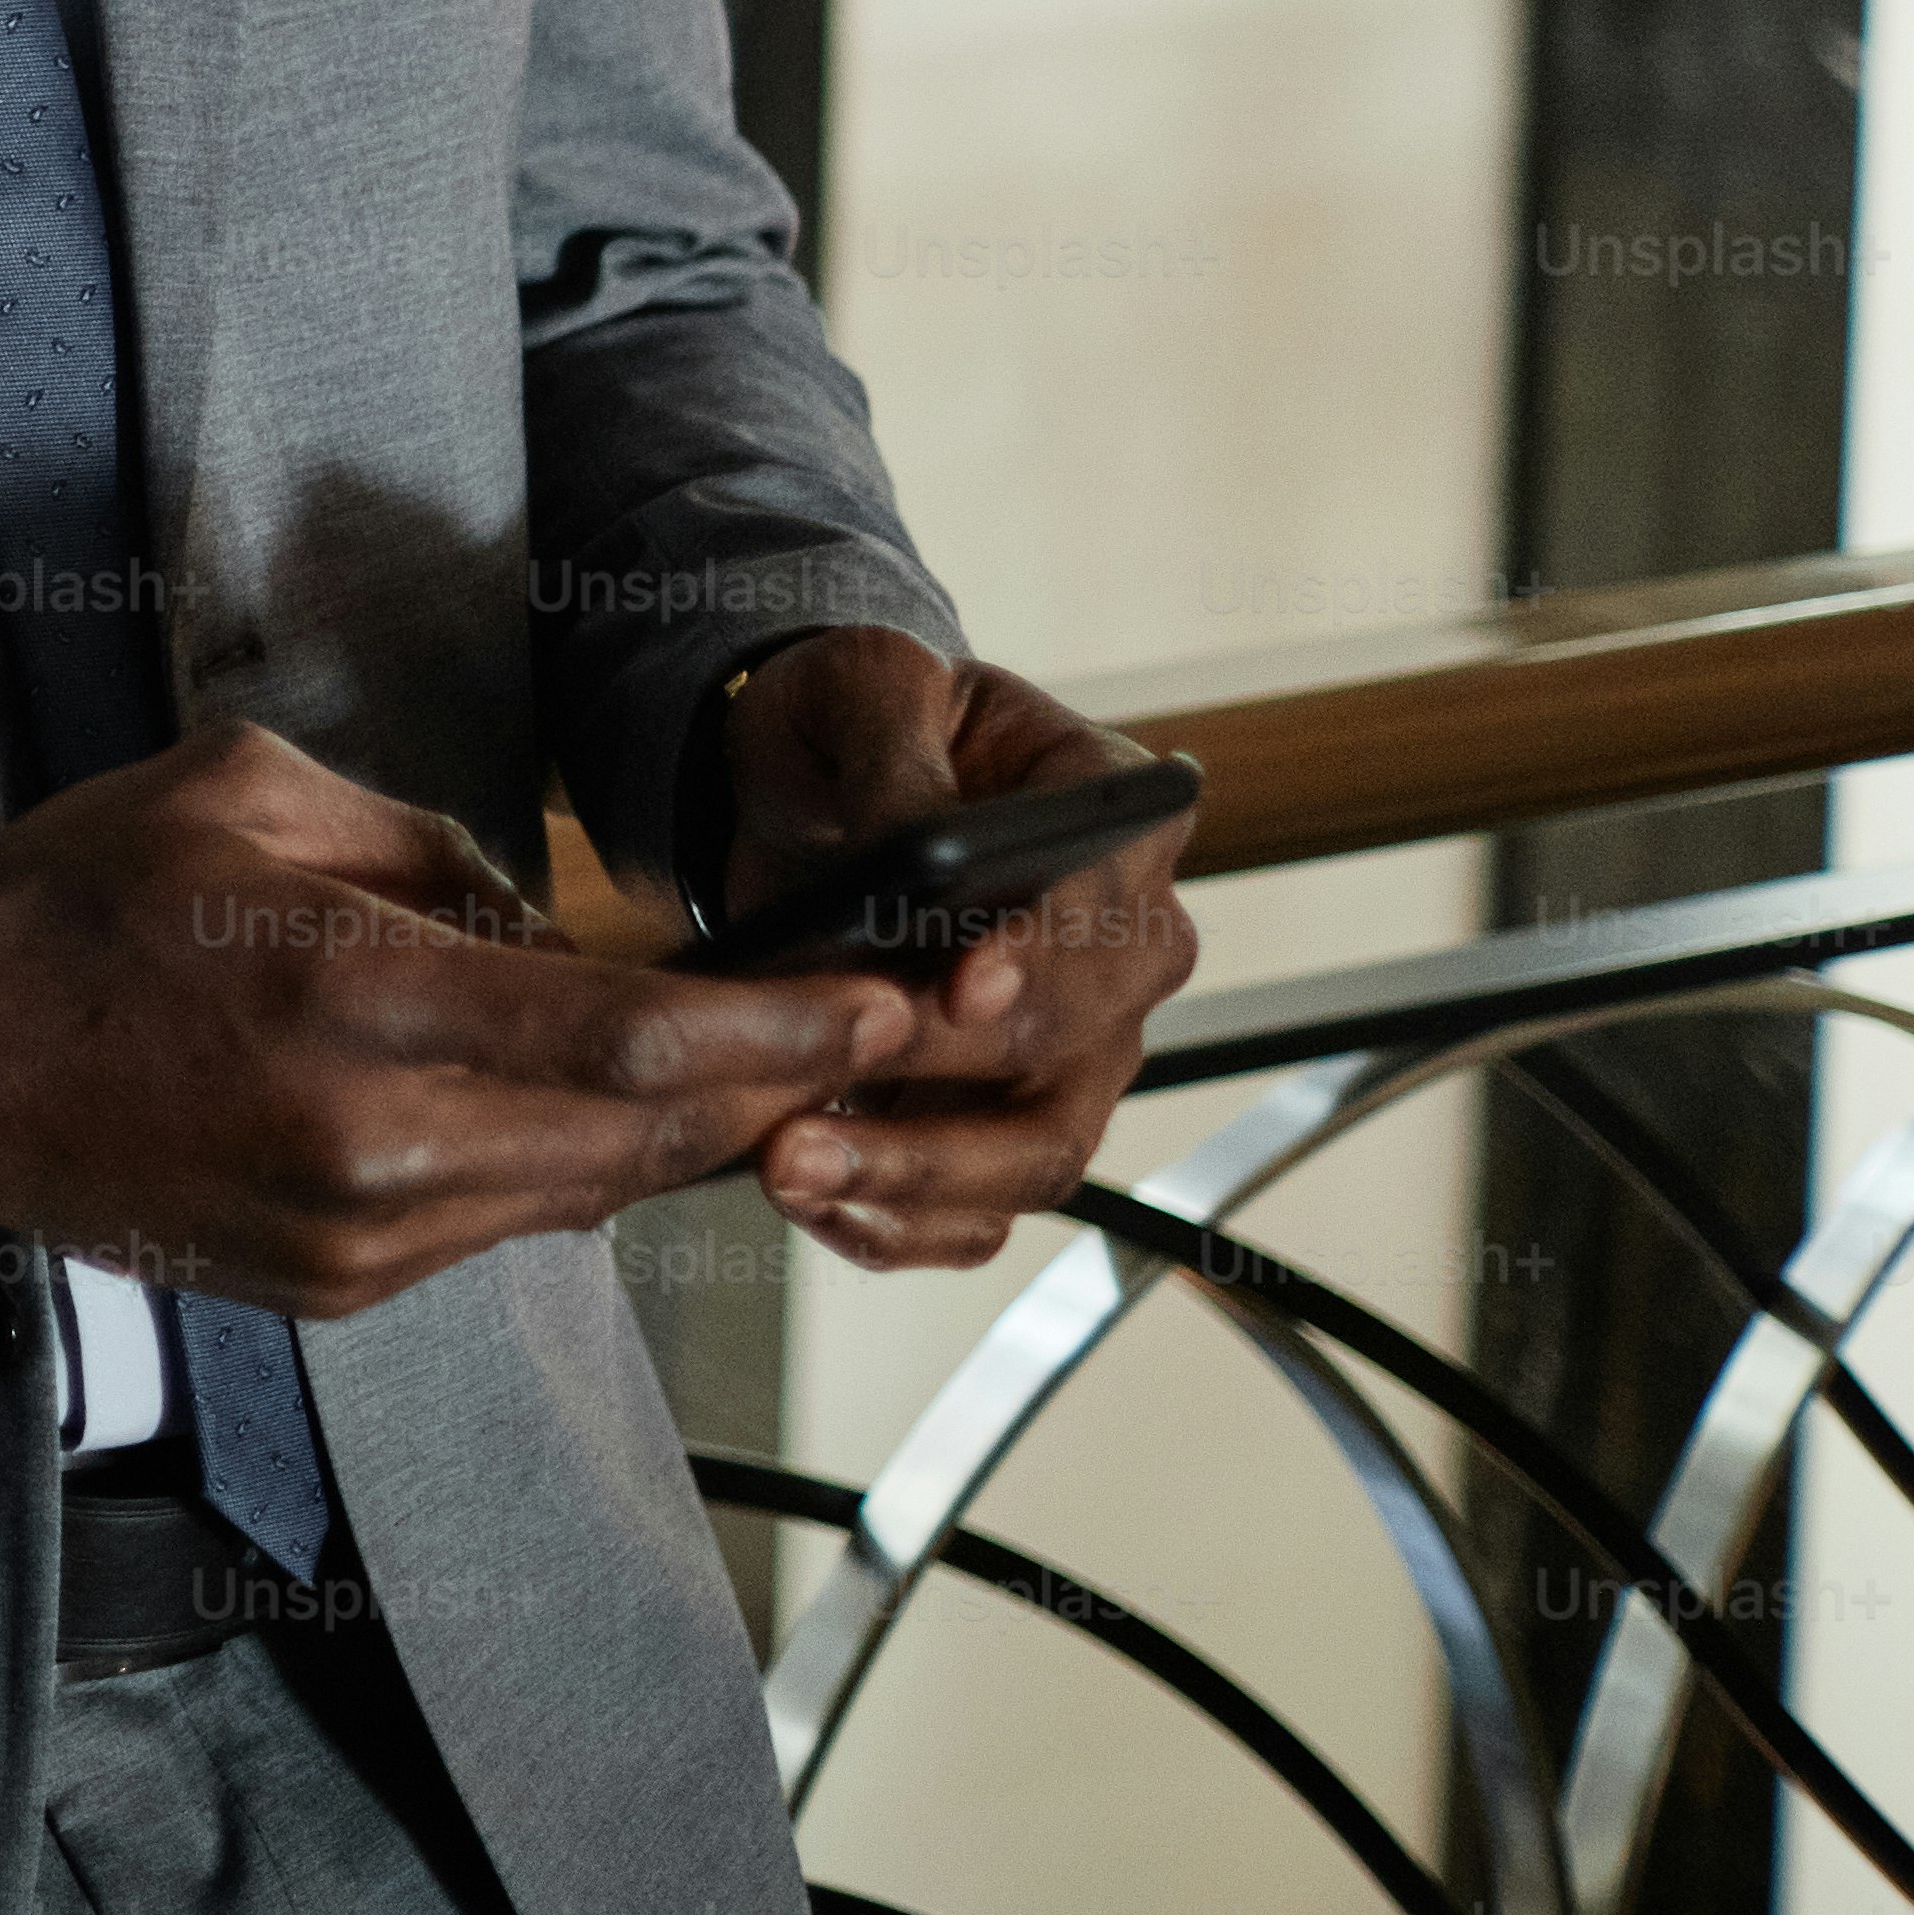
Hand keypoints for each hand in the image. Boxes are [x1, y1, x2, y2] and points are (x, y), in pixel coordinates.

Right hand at [0, 723, 919, 1321]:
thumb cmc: (77, 898)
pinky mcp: (335, 1289)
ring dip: (679, 1128)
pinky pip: (503, 1225)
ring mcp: (353, 1238)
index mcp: (348, 997)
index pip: (631, 1035)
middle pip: (644, 1134)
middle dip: (775, 1084)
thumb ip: (431, 850)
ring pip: (589, 1192)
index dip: (789, 1030)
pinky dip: (563, 1160)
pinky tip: (574, 1098)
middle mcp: (368, 1145)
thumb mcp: (253, 790)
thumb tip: (556, 918)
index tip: (893, 1004)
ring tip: (750, 1058)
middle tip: (872, 1028)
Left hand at [708, 628, 1200, 1272]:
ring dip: (915, 1179)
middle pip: (1066, 1052)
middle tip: (816, 1105)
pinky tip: (815, 1210)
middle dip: (940, 1087)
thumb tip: (919, 847)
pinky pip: (984, 1210)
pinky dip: (906, 1227)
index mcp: (1117, 827)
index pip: (1103, 910)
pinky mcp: (1009, 1117)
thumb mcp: (865, 687)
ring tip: (791, 1168)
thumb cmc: (858, 724)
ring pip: (1036, 1152)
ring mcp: (1077, 1050)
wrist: (812, 786)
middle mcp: (1122, 955)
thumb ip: (899, 753)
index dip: (1036, 959)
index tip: (962, 989)